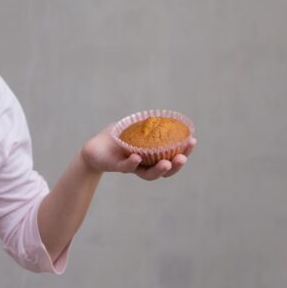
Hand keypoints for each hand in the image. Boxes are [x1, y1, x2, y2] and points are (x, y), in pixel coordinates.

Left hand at [80, 123, 196, 180]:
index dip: (184, 151)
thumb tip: (163, 114)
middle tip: (183, 158)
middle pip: (164, 169)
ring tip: (167, 163)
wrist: (93, 148)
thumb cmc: (116, 137)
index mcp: (151, 156)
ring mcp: (131, 167)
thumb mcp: (132, 127)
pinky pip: (126, 167)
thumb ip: (146, 122)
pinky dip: (132, 163)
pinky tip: (137, 158)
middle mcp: (144, 164)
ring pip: (148, 174)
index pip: (171, 156)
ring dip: (158, 169)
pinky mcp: (116, 166)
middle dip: (176, 165)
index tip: (193, 140)